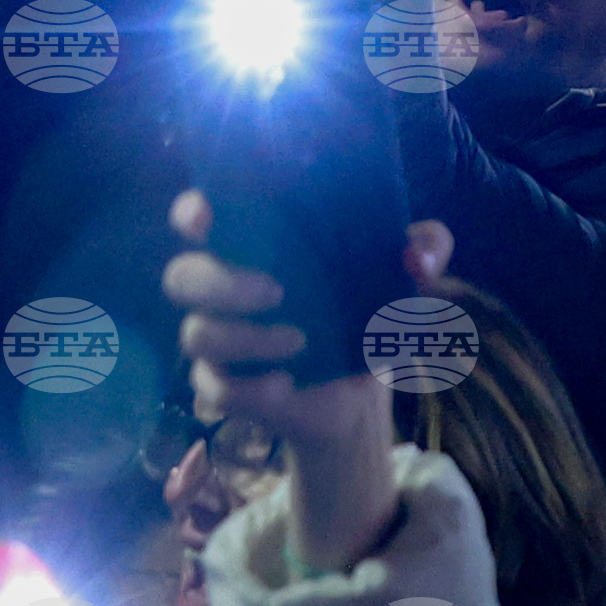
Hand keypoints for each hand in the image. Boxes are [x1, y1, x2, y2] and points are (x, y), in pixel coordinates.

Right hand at [158, 190, 440, 574]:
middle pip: (181, 276)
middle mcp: (221, 290)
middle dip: (219, 282)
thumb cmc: (365, 314)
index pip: (197, 218)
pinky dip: (248, 388)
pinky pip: (214, 387)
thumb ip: (423, 249)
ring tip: (299, 342)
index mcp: (251, 247)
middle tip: (276, 291)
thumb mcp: (402, 277)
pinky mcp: (224, 388)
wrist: (360, 394)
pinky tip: (285, 385)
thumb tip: (418, 254)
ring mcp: (218, 341)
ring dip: (246, 339)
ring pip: (197, 335)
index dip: (191, 212)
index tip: (206, 215)